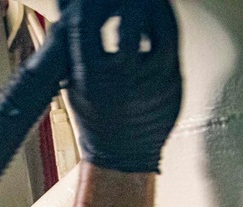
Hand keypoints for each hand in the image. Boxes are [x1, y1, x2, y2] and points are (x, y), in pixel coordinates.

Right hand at [67, 0, 182, 172]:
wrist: (122, 155)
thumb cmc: (97, 119)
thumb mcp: (72, 84)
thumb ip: (72, 50)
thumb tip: (70, 15)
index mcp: (90, 78)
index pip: (87, 24)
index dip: (90, 4)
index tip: (90, 1)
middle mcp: (122, 78)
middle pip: (129, 17)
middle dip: (126, 0)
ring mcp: (152, 79)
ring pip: (160, 26)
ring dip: (154, 5)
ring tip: (146, 1)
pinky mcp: (172, 80)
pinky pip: (172, 40)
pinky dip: (165, 21)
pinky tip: (158, 15)